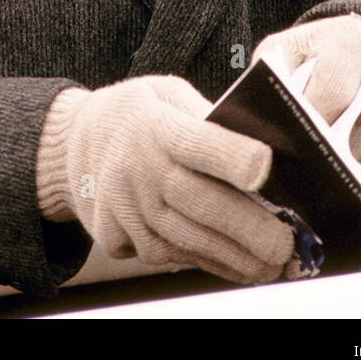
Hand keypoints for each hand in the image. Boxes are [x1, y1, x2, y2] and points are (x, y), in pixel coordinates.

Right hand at [35, 74, 293, 284]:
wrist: (72, 142)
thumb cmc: (140, 114)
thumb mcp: (168, 94)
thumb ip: (208, 118)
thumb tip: (265, 154)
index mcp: (155, 122)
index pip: (197, 141)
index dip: (231, 155)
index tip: (268, 168)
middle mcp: (137, 166)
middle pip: (200, 202)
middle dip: (249, 228)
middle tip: (287, 244)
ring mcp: (123, 205)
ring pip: (188, 240)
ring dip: (235, 257)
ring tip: (273, 265)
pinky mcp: (115, 235)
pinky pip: (168, 256)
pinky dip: (206, 263)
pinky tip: (236, 266)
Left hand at [252, 12, 360, 184]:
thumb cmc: (315, 54)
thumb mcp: (287, 51)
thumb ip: (274, 80)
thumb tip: (263, 125)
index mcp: (343, 43)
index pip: (335, 91)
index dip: (319, 125)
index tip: (301, 152)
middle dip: (343, 156)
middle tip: (318, 182)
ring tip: (336, 190)